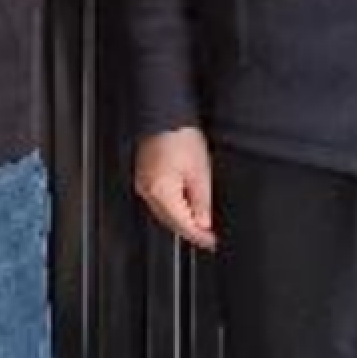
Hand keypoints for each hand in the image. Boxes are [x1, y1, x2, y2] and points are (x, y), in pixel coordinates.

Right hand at [133, 127, 217, 251]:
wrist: (165, 115)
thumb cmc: (181, 136)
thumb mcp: (200, 172)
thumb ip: (202, 202)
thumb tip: (204, 223)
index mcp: (161, 192)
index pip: (182, 224)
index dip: (200, 236)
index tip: (213, 242)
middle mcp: (148, 191)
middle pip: (171, 222)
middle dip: (191, 231)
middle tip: (210, 238)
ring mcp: (144, 184)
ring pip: (164, 213)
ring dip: (182, 221)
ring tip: (201, 224)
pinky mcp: (145, 177)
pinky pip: (159, 201)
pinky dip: (173, 208)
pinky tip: (186, 208)